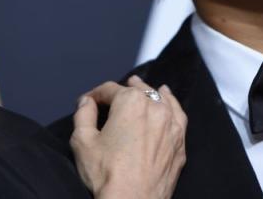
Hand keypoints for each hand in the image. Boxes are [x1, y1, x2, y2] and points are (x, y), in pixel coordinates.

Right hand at [70, 75, 186, 198]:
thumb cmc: (107, 174)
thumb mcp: (83, 141)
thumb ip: (83, 114)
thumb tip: (87, 102)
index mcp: (130, 102)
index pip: (110, 90)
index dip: (95, 95)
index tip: (87, 102)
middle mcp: (155, 108)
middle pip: (138, 91)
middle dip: (124, 89)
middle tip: (113, 93)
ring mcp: (171, 125)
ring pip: (160, 99)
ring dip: (149, 92)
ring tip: (141, 87)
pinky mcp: (179, 143)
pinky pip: (178, 115)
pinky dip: (172, 104)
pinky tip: (168, 100)